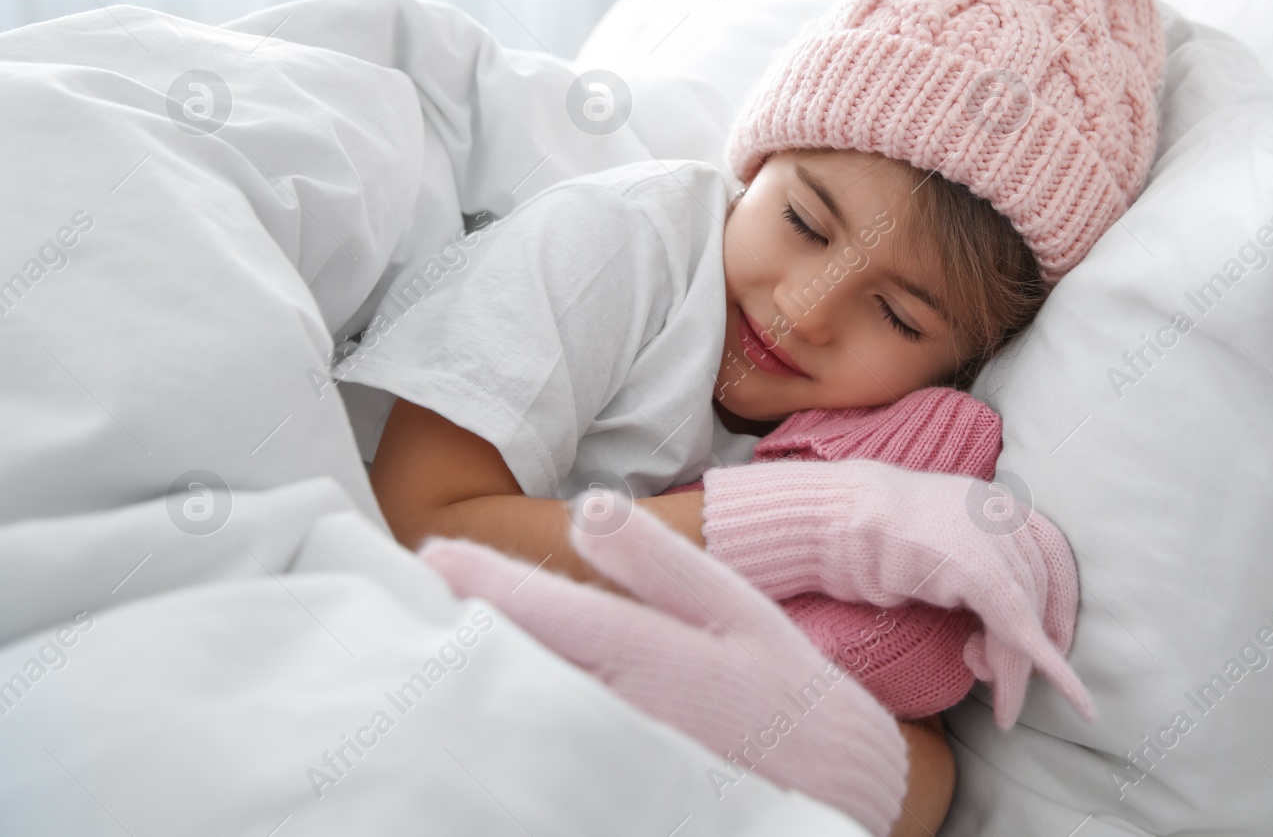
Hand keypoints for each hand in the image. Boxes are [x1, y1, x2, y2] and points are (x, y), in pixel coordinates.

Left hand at [420, 504, 909, 836]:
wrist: (827, 780)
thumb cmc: (778, 684)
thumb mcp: (734, 607)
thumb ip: (658, 561)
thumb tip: (590, 508)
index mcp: (651, 657)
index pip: (550, 612)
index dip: (487, 581)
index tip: (432, 554)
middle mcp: (618, 714)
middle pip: (519, 664)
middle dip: (467, 628)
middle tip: (420, 594)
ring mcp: (610, 759)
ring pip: (528, 705)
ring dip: (487, 668)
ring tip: (449, 637)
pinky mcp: (611, 789)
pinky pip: (550, 746)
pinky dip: (521, 713)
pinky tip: (505, 694)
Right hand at [700, 457, 1093, 726]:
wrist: (830, 518)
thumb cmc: (865, 539)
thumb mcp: (932, 544)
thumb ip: (969, 567)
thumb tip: (993, 623)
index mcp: (992, 502)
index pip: (1050, 553)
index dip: (1058, 605)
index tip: (1055, 645)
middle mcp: (999, 513)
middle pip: (1038, 589)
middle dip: (1032, 645)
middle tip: (1007, 684)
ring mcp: (990, 535)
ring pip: (1024, 614)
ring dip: (1017, 670)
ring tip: (1003, 708)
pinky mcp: (976, 566)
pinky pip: (1015, 624)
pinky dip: (1034, 669)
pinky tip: (1045, 703)